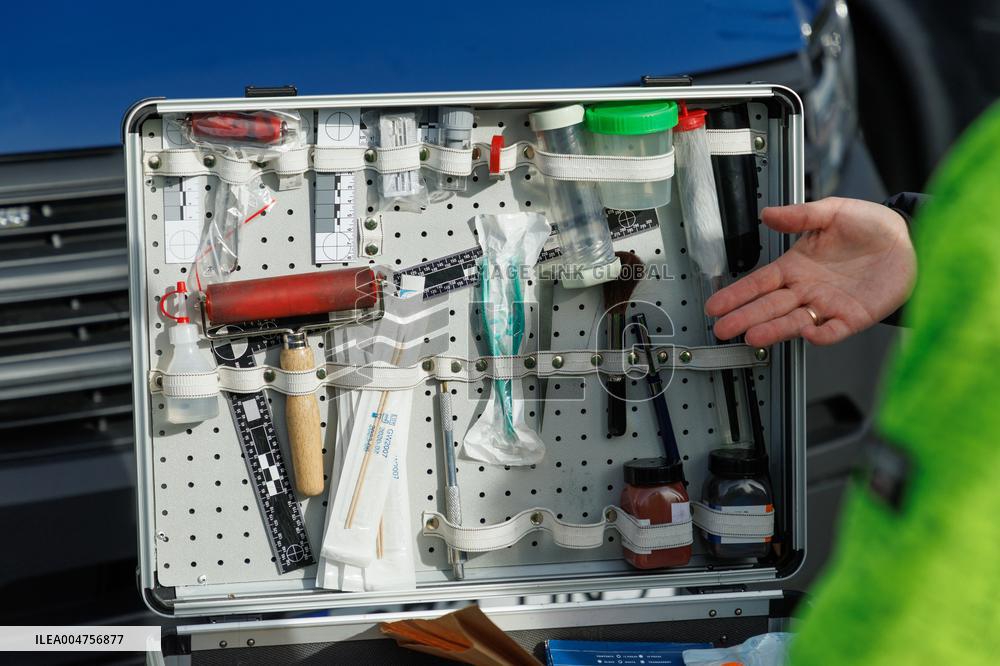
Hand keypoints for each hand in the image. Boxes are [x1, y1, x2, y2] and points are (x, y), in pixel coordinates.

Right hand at [705, 197, 915, 346]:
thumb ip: (800, 215)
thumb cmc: (872, 227)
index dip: (736, 294)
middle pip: (769, 306)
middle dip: (744, 317)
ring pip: (794, 321)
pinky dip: (821, 334)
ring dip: (773, 329)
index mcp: (797, 266)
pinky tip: (807, 333)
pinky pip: (833, 330)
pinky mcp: (853, 317)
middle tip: (723, 328)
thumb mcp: (832, 211)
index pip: (759, 283)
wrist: (912, 241)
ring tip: (751, 336)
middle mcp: (807, 289)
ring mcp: (828, 305)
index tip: (716, 305)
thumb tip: (768, 214)